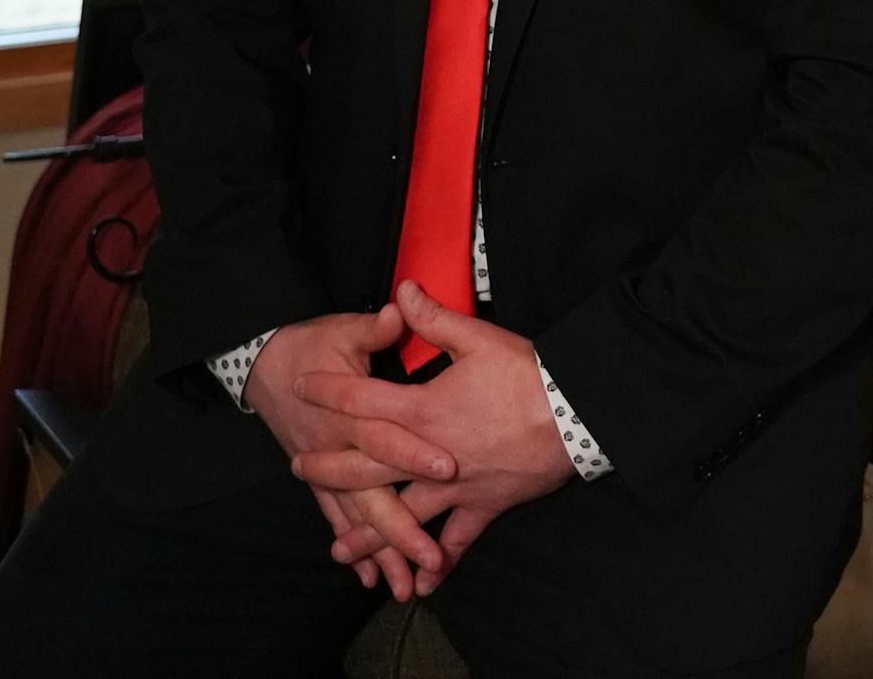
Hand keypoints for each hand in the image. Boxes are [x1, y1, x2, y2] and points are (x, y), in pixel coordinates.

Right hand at [245, 306, 455, 597]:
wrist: (265, 363)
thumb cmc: (312, 344)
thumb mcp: (344, 328)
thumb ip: (375, 327)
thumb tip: (402, 309)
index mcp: (349, 411)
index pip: (385, 436)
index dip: (414, 452)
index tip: (447, 470)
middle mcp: (336, 448)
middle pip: (371, 493)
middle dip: (401, 526)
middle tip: (430, 556)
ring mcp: (325, 467)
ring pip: (356, 516)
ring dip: (380, 549)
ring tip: (404, 585)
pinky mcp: (319, 477)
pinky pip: (337, 517)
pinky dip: (354, 545)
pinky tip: (370, 573)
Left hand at [291, 281, 574, 594]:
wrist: (573, 412)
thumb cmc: (526, 372)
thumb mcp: (479, 338)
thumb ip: (434, 318)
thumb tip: (401, 290)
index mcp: (426, 409)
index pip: (366, 398)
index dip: (331, 390)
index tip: (303, 386)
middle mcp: (431, 453)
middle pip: (369, 466)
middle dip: (331, 469)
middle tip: (299, 470)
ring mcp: (456, 485)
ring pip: (403, 514)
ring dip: (370, 533)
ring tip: (339, 550)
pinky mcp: (484, 505)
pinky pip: (456, 540)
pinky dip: (439, 563)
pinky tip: (422, 583)